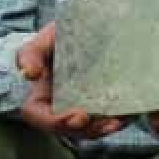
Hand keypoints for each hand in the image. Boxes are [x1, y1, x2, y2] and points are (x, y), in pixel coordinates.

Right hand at [17, 23, 122, 138]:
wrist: (88, 30)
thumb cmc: (59, 39)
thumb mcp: (44, 41)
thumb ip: (31, 54)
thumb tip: (30, 74)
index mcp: (40, 96)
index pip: (39, 116)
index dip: (55, 121)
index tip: (77, 115)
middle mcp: (60, 106)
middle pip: (68, 128)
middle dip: (86, 129)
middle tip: (104, 122)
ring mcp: (81, 107)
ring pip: (89, 129)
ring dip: (103, 129)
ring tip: (118, 122)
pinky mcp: (102, 104)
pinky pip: (108, 119)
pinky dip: (117, 121)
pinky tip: (128, 116)